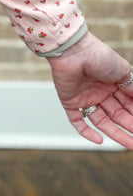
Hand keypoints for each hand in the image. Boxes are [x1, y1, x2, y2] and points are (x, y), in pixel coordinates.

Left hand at [46, 32, 132, 147]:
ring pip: (102, 121)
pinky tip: (99, 141)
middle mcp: (100, 91)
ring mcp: (85, 97)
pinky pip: (78, 120)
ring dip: (115, 134)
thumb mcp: (123, 71)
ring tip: (130, 145)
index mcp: (113, 83)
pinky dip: (86, 132)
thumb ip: (132, 88)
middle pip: (116, 115)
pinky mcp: (70, 101)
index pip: (127, 104)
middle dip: (129, 127)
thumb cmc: (98, 55)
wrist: (73, 50)